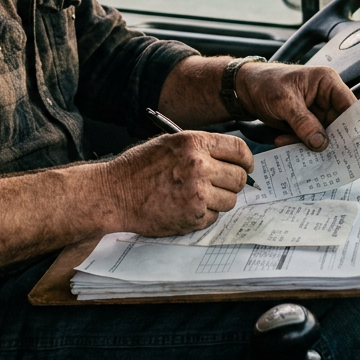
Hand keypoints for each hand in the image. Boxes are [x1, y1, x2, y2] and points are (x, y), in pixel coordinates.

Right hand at [101, 131, 252, 236]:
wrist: (114, 194)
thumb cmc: (137, 168)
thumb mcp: (169, 144)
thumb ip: (199, 148)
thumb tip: (229, 158)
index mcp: (193, 143)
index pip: (239, 150)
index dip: (246, 160)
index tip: (245, 166)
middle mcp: (199, 166)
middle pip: (239, 177)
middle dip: (233, 182)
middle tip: (220, 185)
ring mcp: (197, 193)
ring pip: (230, 199)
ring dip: (219, 200)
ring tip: (197, 196)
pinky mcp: (193, 216)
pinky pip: (214, 216)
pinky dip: (204, 214)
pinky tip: (185, 207)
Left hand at [234, 63, 356, 150]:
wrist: (244, 88)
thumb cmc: (264, 82)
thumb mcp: (284, 101)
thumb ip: (303, 122)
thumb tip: (321, 143)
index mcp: (327, 83)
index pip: (349, 106)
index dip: (354, 126)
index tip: (353, 146)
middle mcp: (326, 98)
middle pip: (339, 124)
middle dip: (330, 140)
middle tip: (325, 156)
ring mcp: (316, 112)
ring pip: (323, 135)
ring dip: (309, 143)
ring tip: (289, 144)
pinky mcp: (305, 123)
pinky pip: (309, 138)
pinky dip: (298, 143)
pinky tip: (282, 141)